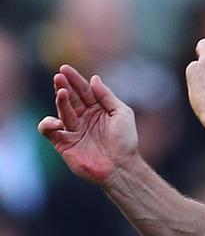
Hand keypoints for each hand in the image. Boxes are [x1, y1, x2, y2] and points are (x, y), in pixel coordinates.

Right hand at [38, 65, 138, 184]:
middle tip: (59, 77)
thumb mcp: (122, 113)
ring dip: (60, 101)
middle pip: (70, 98)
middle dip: (64, 86)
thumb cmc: (125, 142)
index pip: (83, 90)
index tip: (65, 68)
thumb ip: (107, 96)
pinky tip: (56, 122)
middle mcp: (84, 118)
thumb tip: (94, 79)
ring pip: (61, 111)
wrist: (121, 167)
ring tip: (62, 92)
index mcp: (97, 109)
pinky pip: (49, 131)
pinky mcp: (64, 143)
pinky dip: (47, 124)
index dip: (74, 79)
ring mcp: (73, 130)